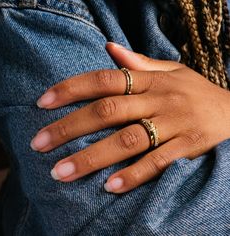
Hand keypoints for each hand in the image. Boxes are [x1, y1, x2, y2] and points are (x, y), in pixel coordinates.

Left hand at [31, 42, 229, 193]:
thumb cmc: (195, 92)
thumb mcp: (171, 71)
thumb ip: (138, 63)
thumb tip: (109, 49)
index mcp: (150, 80)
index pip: (104, 79)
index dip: (71, 89)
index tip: (43, 103)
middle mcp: (159, 99)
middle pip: (107, 112)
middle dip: (70, 127)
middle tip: (39, 143)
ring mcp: (174, 125)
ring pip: (127, 140)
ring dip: (92, 158)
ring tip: (61, 172)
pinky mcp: (188, 148)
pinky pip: (157, 163)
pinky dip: (133, 175)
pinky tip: (109, 186)